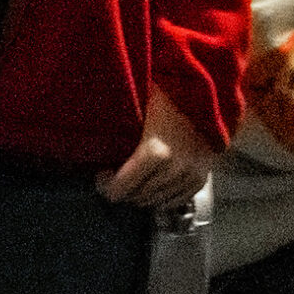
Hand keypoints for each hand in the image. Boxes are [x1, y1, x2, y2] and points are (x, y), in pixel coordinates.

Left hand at [97, 89, 216, 208]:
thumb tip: (84, 121)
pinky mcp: (201, 180)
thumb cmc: (169, 92)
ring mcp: (189, 177)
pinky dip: (161, 196)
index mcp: (155, 153)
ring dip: (142, 193)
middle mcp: (173, 170)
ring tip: (136, 177)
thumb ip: (116, 118)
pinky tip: (154, 182)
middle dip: (124, 189)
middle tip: (116, 175)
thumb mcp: (139, 101)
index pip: (120, 189)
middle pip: (137, 197)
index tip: (102, 174)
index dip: (106, 186)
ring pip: (154, 202)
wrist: (210, 92)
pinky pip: (174, 201)